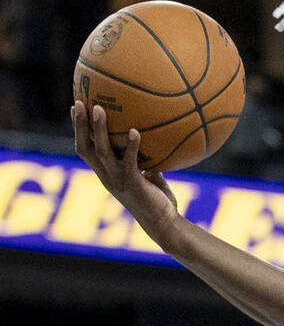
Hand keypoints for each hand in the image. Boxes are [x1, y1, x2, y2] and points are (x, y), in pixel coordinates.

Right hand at [71, 101, 179, 234]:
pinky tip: (135, 130)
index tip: (76, 108)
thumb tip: (156, 141)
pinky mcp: (132, 183)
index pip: (86, 148)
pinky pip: (129, 161)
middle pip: (85, 147)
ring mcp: (117, 180)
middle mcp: (106, 175)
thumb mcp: (150, 176)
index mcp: (106, 173)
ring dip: (98, 129)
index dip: (79, 130)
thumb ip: (147, 161)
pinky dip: (131, 145)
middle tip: (79, 102)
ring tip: (99, 108)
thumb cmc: (158, 200)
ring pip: (101, 150)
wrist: (164, 224)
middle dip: (80, 125)